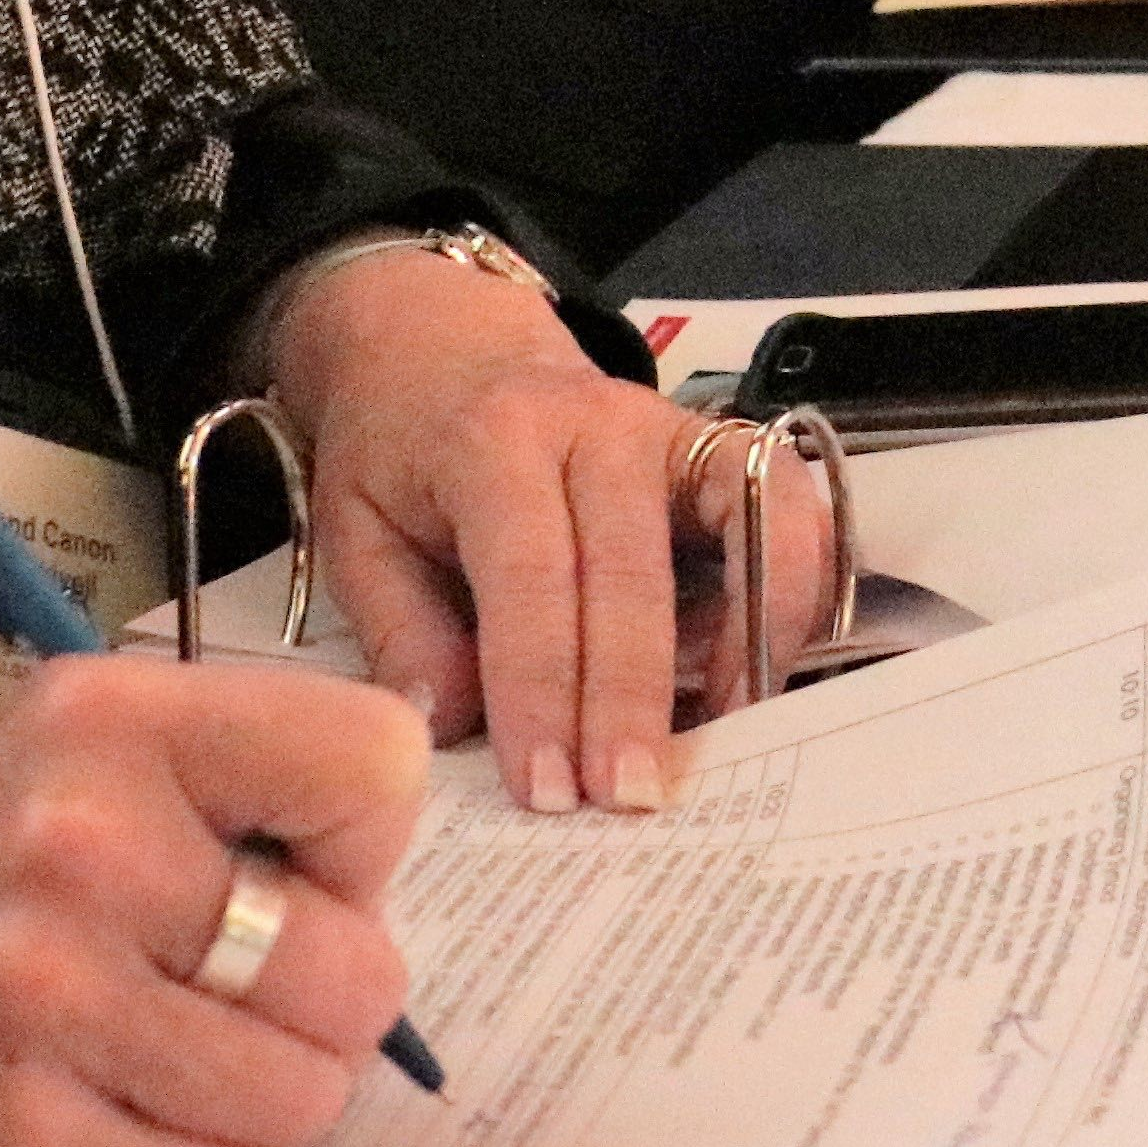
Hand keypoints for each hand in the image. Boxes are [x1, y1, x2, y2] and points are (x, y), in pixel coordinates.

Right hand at [0, 651, 426, 1146]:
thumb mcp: (88, 759)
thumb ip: (247, 787)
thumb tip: (384, 895)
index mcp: (117, 719)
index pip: (377, 765)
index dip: (358, 850)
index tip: (284, 878)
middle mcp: (82, 842)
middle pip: (359, 973)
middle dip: (314, 1010)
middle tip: (220, 999)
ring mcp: (45, 998)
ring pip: (301, 1099)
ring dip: (251, 1107)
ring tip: (155, 1067)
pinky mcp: (21, 1143)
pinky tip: (108, 1130)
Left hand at [266, 247, 840, 813]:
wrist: (445, 345)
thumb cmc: (398, 452)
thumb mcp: (358, 533)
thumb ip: (403, 633)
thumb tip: (459, 731)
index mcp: (494, 441)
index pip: (531, 576)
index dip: (542, 690)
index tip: (547, 791)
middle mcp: (599, 423)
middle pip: (635, 571)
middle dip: (632, 699)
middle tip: (627, 801)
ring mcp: (676, 428)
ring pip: (749, 522)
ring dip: (748, 639)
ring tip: (721, 739)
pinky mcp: (724, 446)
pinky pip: (789, 510)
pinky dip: (789, 593)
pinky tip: (753, 675)